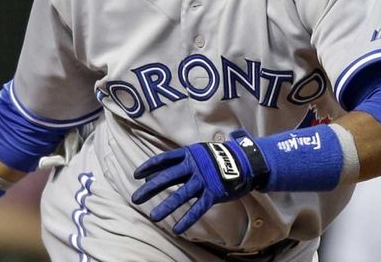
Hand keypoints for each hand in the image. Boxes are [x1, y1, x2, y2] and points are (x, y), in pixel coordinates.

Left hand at [131, 129, 268, 233]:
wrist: (244, 161)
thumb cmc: (218, 157)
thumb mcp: (199, 152)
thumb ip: (183, 160)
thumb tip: (165, 169)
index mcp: (188, 155)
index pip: (163, 160)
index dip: (149, 167)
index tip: (136, 175)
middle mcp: (193, 167)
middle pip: (167, 178)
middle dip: (150, 189)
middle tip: (136, 198)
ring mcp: (203, 181)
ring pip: (180, 195)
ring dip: (165, 207)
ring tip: (153, 216)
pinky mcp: (213, 193)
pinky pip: (198, 208)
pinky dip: (187, 219)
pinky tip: (176, 228)